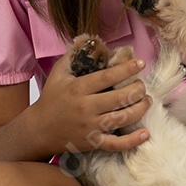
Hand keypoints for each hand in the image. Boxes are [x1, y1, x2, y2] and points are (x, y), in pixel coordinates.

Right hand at [32, 47, 151, 153]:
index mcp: (78, 88)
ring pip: (122, 118)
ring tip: (147, 101)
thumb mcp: (58, 74)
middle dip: (137, 89)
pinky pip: (115, 144)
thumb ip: (73, 56)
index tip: (140, 63)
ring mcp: (90, 127)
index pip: (107, 77)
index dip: (126, 69)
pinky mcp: (92, 142)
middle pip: (120, 97)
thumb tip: (89, 42)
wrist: (38, 129)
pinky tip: (145, 133)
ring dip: (140, 109)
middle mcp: (86, 107)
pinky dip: (132, 140)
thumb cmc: (51, 99)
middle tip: (142, 85)